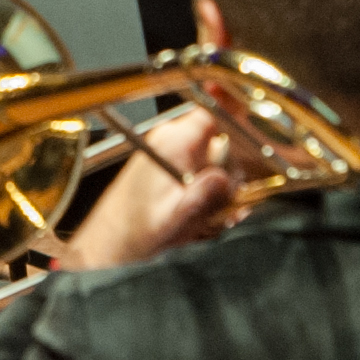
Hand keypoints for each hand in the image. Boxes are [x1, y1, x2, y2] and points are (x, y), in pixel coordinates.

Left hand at [55, 107, 239, 271]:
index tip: (251, 144)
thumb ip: (204, 196)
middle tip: (226, 202)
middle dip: (229, 171)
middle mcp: (167, 140)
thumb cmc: (134, 233)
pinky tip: (198, 215)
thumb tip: (228, 178)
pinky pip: (196, 170)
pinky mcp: (163, 166)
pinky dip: (203, 190)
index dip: (235, 124)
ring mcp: (165, 152)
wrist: (108, 245)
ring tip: (207, 215)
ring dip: (216, 186)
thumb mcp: (177, 219)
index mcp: (172, 143)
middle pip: (218, 141)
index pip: (212, 114)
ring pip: (209, 159)